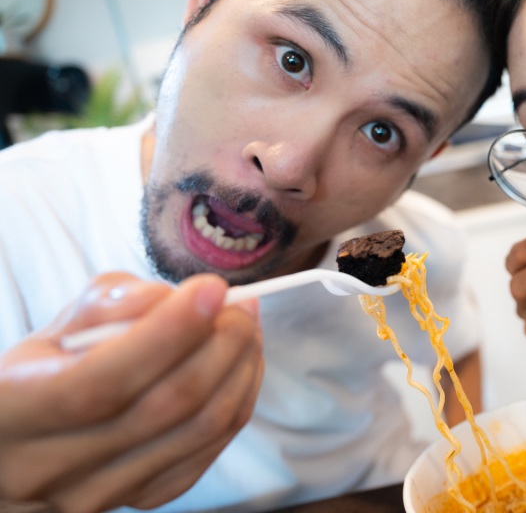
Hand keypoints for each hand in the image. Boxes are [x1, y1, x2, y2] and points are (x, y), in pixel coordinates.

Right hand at [0, 272, 263, 512]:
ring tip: (247, 327)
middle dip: (221, 344)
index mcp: (13, 411)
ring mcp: (98, 493)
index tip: (210, 289)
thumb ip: (109, 303)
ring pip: (200, 431)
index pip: (104, 381)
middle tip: (241, 305)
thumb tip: (170, 298)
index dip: (168, 333)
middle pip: (166, 407)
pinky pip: (210, 450)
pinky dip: (238, 401)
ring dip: (240, 370)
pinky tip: (240, 365)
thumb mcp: (56, 327)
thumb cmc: (46, 371)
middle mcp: (49, 467)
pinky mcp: (141, 500)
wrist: (27, 441)